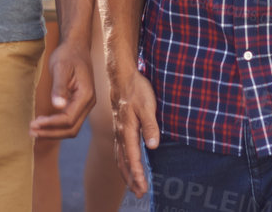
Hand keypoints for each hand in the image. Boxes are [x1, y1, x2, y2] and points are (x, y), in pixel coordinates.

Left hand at [29, 41, 96, 138]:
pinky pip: (70, 121)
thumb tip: (58, 106)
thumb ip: (59, 87)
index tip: (34, 124)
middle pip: (71, 128)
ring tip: (35, 130)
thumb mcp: (61, 68)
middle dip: (51, 133)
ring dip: (53, 132)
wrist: (76, 46)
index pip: (69, 119)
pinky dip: (57, 126)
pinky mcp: (79, 103)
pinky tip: (43, 123)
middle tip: (31, 131)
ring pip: (71, 127)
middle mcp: (89, 102)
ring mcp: (85, 104)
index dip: (51, 124)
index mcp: (86, 94)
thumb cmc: (68, 54)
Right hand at [109, 68, 159, 195]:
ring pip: (120, 158)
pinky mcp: (119, 128)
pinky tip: (127, 166)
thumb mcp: (147, 106)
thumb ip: (151, 126)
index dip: (138, 175)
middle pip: (124, 163)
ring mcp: (118, 132)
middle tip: (140, 194)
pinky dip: (123, 163)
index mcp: (127, 131)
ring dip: (126, 174)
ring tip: (134, 186)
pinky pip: (119, 151)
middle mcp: (120, 135)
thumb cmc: (137, 90)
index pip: (132, 158)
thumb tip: (153, 146)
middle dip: (131, 180)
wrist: (123, 78)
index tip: (144, 188)